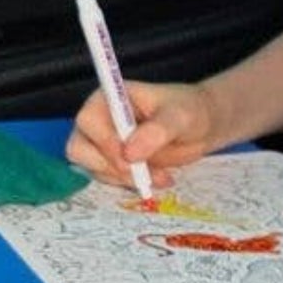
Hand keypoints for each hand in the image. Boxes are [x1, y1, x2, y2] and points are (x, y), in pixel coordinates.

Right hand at [66, 80, 218, 186]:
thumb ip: (156, 131)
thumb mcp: (180, 117)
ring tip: (161, 176)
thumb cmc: (190, 112)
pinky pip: (109, 179)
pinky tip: (159, 178)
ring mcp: (103, 143)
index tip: (130, 159)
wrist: (202, 127)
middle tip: (143, 174)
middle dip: (111, 166)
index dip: (104, 142)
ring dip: (125, 178)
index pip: (88, 120)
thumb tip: (129, 153)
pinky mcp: (113, 162)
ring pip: (93, 168)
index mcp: (109, 98)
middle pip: (80, 148)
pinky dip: (132, 184)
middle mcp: (100, 120)